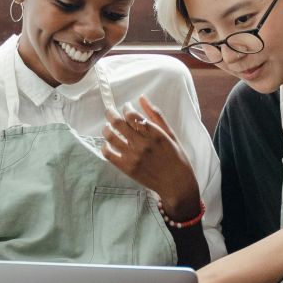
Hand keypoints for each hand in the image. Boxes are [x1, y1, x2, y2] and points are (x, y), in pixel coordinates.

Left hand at [102, 95, 200, 218]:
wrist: (176, 183)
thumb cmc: (176, 157)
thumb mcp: (170, 133)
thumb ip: (156, 115)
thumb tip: (141, 98)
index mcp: (155, 133)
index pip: (132, 115)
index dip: (126, 108)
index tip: (126, 107)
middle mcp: (142, 144)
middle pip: (117, 122)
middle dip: (110, 113)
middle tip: (110, 112)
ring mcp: (133, 156)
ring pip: (110, 136)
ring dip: (106, 128)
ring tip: (109, 127)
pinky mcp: (127, 168)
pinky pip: (108, 153)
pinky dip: (105, 146)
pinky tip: (109, 143)